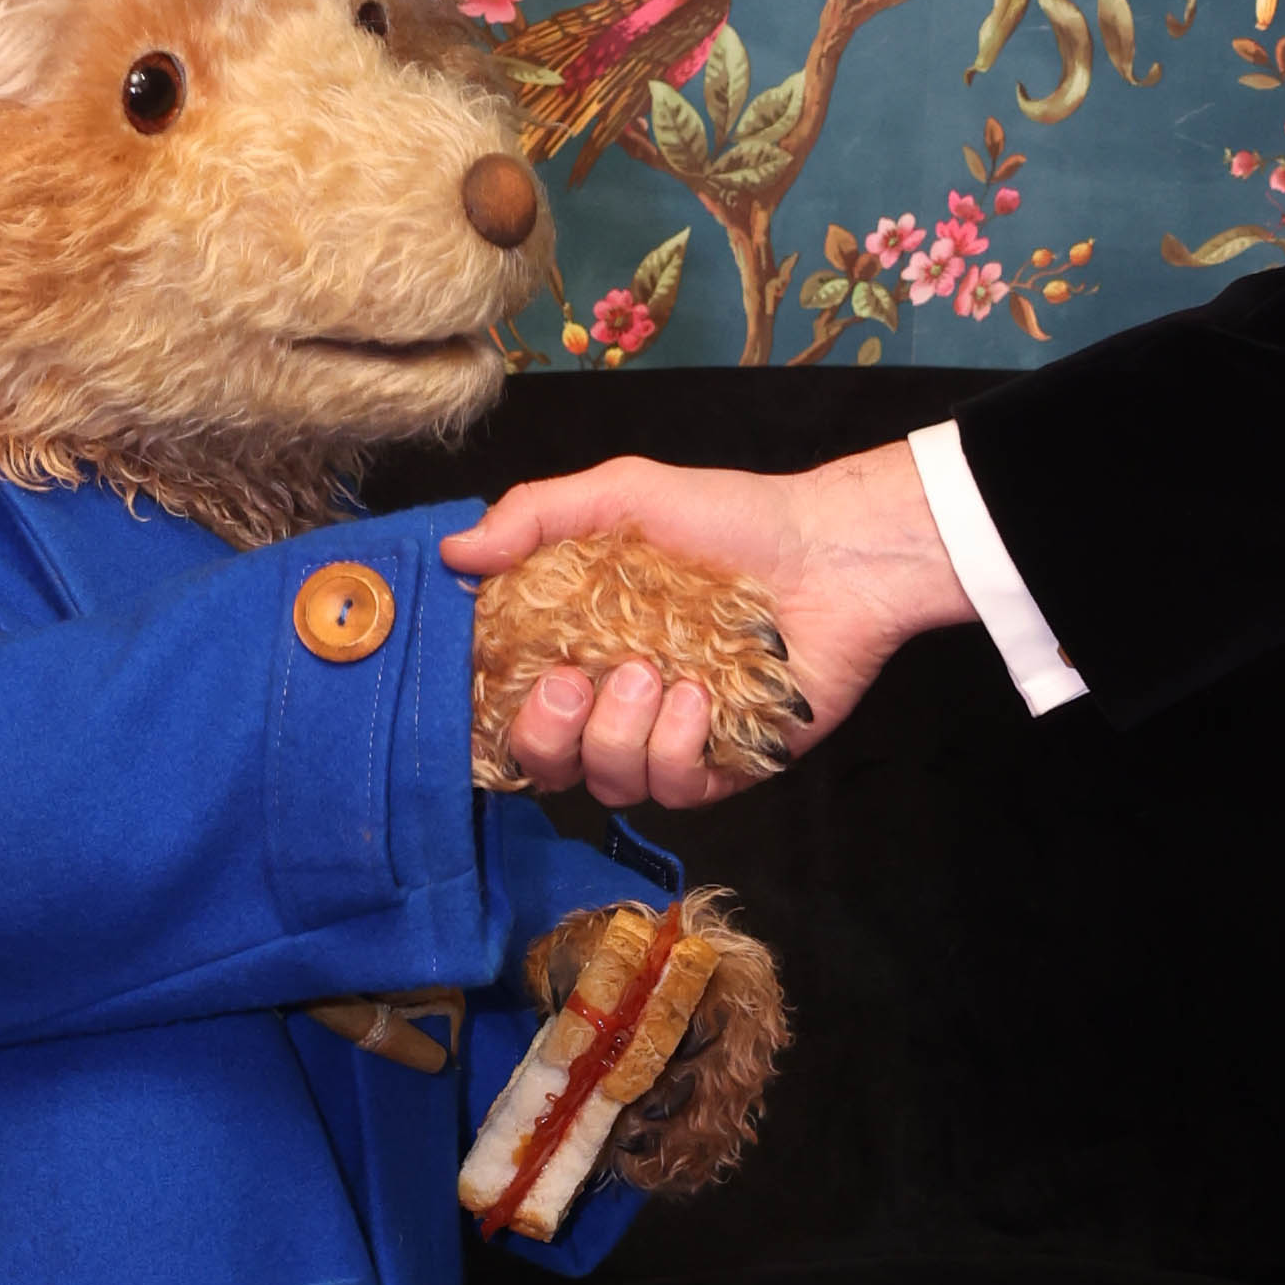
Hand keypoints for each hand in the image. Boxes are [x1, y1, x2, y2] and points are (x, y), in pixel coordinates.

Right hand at [437, 437, 966, 809]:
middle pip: (546, 764)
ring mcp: (668, 738)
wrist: (830, 552)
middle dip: (548, 733)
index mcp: (577, 646)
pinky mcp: (723, 765)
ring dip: (621, 731)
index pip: (508, 704)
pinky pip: (675, 789)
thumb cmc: (730, 521)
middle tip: (575, 680)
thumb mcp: (620, 496)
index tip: (491, 677)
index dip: (489, 710)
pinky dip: (678, 745)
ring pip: (608, 782)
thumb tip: (455, 555)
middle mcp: (614, 702)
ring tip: (658, 671)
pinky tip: (702, 696)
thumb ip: (532, 517)